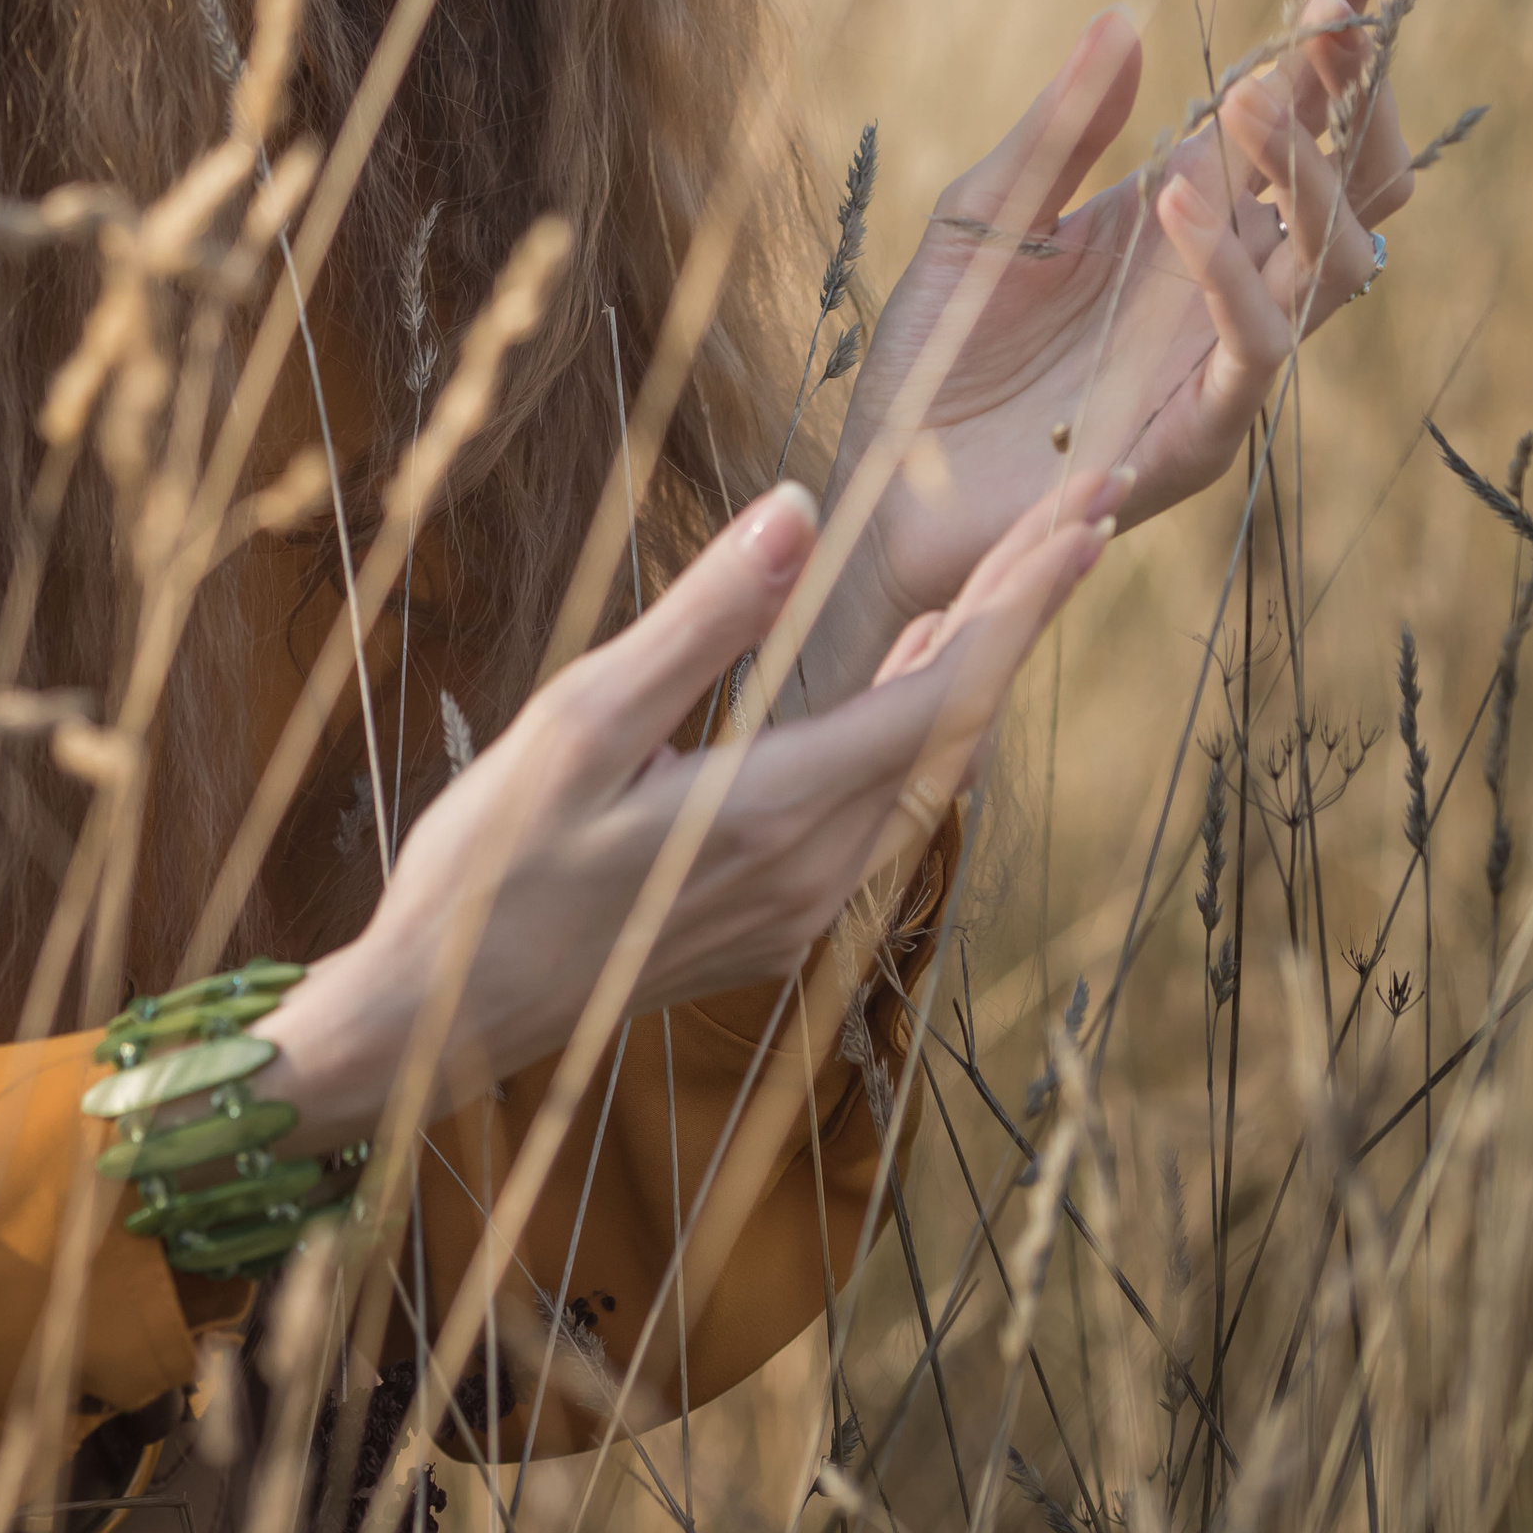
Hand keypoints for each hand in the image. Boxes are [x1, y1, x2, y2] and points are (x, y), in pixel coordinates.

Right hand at [257, 476, 1111, 1147]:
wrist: (440, 1021)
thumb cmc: (490, 867)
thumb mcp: (579, 724)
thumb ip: (700, 623)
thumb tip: (798, 511)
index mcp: (779, 810)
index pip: (945, 689)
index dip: (1025, 598)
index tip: (1092, 515)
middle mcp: (818, 867)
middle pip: (959, 725)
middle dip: (1024, 613)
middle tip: (1086, 512)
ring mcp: (801, 903)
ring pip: (929, 771)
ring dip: (977, 669)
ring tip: (1017, 579)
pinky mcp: (773, 916)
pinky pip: (885, 807)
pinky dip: (921, 726)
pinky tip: (909, 682)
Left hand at [833, 0, 1415, 643]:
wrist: (885, 497)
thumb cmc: (935, 360)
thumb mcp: (981, 212)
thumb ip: (1058, 128)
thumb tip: (1124, 19)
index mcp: (1183, 220)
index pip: (1289, 119)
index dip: (1329, 42)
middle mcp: (1220, 286)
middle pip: (1344, 184)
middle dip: (1352, 94)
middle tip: (1334, 9)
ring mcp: (1218, 361)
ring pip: (1327, 261)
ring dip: (1301, 172)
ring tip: (1245, 95)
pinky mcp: (1192, 434)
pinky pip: (1251, 353)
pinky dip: (1229, 273)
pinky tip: (1178, 201)